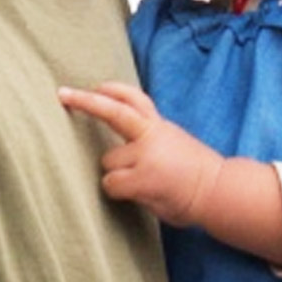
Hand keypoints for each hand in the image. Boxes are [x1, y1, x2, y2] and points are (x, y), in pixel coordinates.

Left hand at [58, 81, 223, 226]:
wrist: (219, 190)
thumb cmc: (195, 173)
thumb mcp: (174, 143)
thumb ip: (150, 138)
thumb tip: (125, 143)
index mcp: (159, 126)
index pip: (135, 100)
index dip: (114, 91)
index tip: (95, 86)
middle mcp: (152, 135)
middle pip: (114, 111)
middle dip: (87, 101)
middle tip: (62, 93)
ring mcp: (147, 155)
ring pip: (109, 161)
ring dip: (117, 173)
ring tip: (142, 183)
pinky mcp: (142, 178)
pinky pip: (112, 184)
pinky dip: (119, 190)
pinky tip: (138, 195)